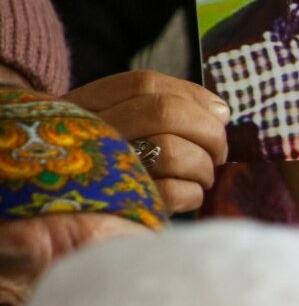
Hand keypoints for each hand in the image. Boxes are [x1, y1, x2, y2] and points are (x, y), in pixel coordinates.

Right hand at [64, 70, 229, 213]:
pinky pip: (172, 193)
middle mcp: (88, 134)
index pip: (143, 84)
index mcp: (85, 106)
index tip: (218, 114)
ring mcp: (102, 172)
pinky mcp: (122, 210)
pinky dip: (193, 194)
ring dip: (203, 166)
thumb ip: (166, 109)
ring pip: (172, 151)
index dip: (193, 96)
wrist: (69, 222)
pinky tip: (189, 195)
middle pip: (164, 112)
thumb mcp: (122, 127)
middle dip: (209, 131)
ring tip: (203, 175)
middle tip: (219, 151)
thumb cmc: (114, 167)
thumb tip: (220, 111)